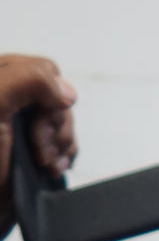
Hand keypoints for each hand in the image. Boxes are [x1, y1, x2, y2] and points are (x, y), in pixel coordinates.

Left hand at [0, 55, 77, 240]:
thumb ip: (28, 80)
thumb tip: (67, 92)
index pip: (42, 71)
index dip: (49, 100)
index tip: (34, 132)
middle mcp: (8, 100)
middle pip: (56, 98)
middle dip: (55, 128)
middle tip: (38, 152)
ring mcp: (19, 127)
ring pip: (63, 122)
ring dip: (61, 146)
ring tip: (45, 165)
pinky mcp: (30, 151)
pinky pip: (64, 144)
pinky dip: (64, 157)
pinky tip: (52, 169)